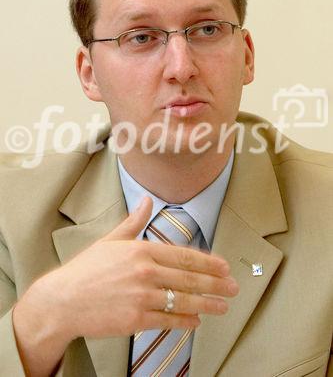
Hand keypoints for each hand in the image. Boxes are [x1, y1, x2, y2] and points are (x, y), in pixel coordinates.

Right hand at [37, 196, 238, 340]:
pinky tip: (197, 320)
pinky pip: (168, 320)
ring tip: (223, 306)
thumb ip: (134, 221)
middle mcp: (145, 271)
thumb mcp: (111, 240)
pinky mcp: (136, 319)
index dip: (208, 262)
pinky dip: (186, 321)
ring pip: (184, 300)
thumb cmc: (86, 269)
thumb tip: (146, 200)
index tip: (223, 267)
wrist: (63, 300)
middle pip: (189, 278)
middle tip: (233, 287)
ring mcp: (142, 296)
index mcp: (141, 249)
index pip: (183, 255)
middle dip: (216, 283)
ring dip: (208, 304)